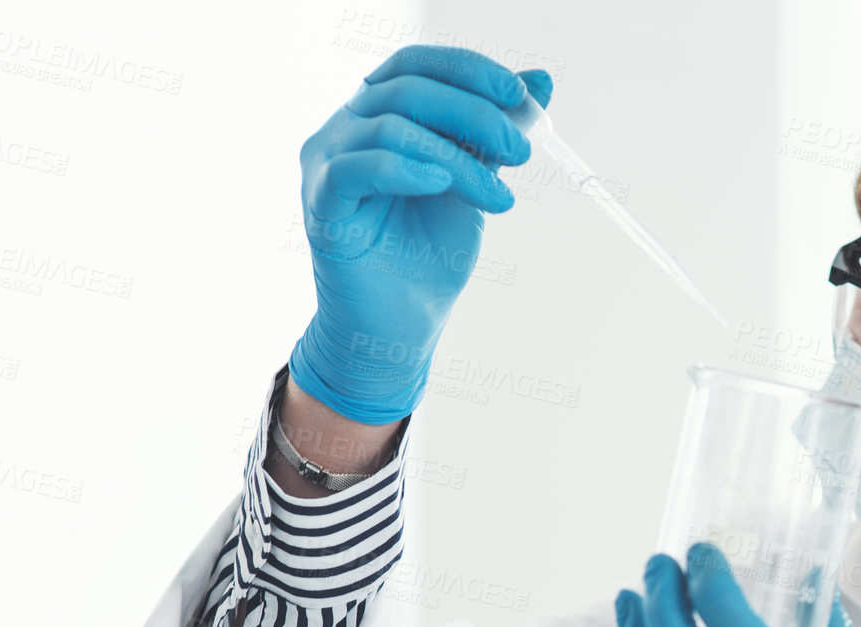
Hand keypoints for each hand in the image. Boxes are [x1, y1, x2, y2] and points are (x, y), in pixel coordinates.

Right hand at [289, 45, 552, 424]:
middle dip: (474, 114)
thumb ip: (497, 133)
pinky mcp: (320, 203)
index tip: (519, 95)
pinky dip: (404, 169)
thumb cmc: (430, 254)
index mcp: (381, 114)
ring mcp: (327, 163)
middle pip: (407, 88)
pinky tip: (442, 186)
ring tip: (498, 198)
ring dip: (457, 158)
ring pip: (390, 128)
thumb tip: (540, 82)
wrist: (402, 326)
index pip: (417, 65)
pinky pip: (356, 168)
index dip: (467, 71)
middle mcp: (347, 128)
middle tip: (522, 152)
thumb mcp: (476, 183)